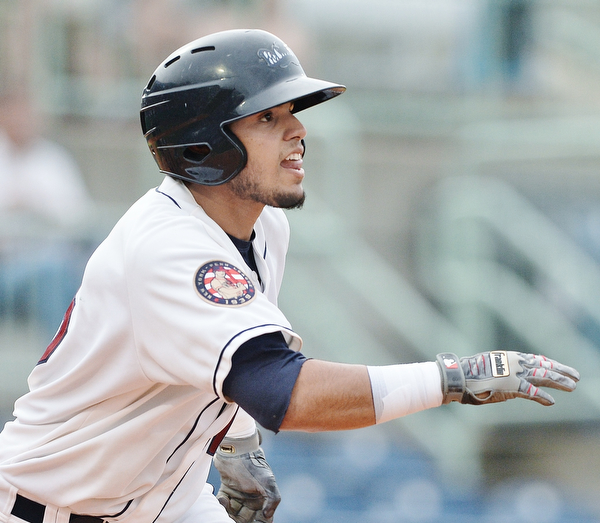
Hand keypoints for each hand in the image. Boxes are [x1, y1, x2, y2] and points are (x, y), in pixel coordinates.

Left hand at [213, 431, 280, 522]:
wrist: (237, 450)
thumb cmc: (254, 465)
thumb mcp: (267, 481)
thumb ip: (273, 500)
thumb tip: (267, 516)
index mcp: (263, 500)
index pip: (262, 520)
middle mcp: (251, 500)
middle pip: (246, 520)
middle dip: (239, 521)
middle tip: (231, 520)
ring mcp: (238, 497)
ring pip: (233, 515)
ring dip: (228, 514)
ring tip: (227, 506)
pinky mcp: (226, 491)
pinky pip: (223, 506)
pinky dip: (221, 506)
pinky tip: (223, 498)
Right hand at [436, 351, 579, 405]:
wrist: (459, 376)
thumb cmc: (469, 374)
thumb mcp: (488, 368)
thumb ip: (502, 373)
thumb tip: (510, 383)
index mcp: (509, 357)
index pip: (535, 359)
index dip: (549, 364)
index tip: (558, 367)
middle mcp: (515, 362)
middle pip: (543, 366)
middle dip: (560, 371)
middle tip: (575, 376)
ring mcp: (514, 373)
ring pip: (543, 376)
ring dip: (559, 381)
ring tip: (572, 386)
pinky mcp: (511, 386)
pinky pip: (531, 391)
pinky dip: (542, 397)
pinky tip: (551, 402)